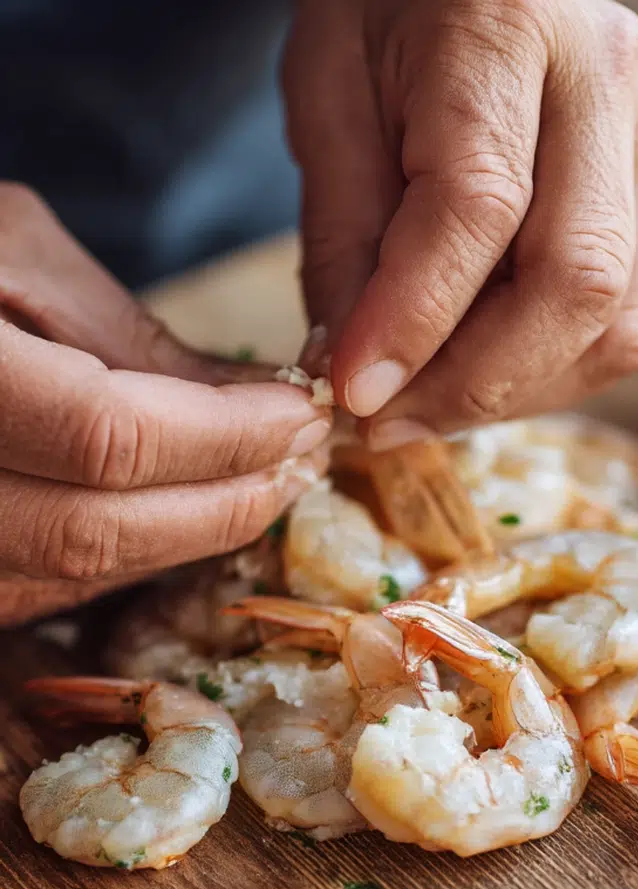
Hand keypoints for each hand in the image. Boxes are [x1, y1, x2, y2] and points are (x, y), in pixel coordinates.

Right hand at [0, 184, 332, 626]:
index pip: (105, 438)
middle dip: (223, 502)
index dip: (222, 437)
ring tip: (265, 487)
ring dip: (186, 539)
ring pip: (69, 574)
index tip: (303, 413)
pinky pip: (33, 587)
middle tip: (304, 460)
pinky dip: (124, 557)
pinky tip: (183, 516)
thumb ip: (126, 336)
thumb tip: (255, 402)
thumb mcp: (7, 249)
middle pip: (95, 529)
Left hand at [284, 0, 637, 445]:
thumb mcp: (328, 95)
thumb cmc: (390, 16)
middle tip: (394, 422)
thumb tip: (359, 376)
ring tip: (434, 401)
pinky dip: (554, 370)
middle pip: (578, 282)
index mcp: (510, 24)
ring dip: (520, 392)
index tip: (357, 393)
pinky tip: (488, 368)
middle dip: (479, 383)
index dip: (416, 318)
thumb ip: (344, 234)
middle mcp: (612, 81)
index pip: (479, 205)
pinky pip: (629, 322)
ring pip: (620, 324)